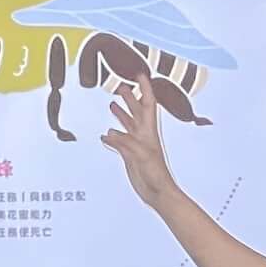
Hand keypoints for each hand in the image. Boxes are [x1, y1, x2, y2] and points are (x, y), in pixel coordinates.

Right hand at [100, 81, 180, 208]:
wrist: (158, 192)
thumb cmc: (156, 174)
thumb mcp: (141, 155)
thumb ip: (125, 143)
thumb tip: (110, 133)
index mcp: (148, 131)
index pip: (148, 103)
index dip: (145, 88)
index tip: (140, 74)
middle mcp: (143, 135)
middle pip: (136, 110)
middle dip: (130, 97)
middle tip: (122, 86)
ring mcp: (136, 145)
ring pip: (128, 123)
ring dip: (122, 112)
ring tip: (113, 102)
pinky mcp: (130, 155)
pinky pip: (120, 140)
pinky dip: (113, 134)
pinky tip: (107, 133)